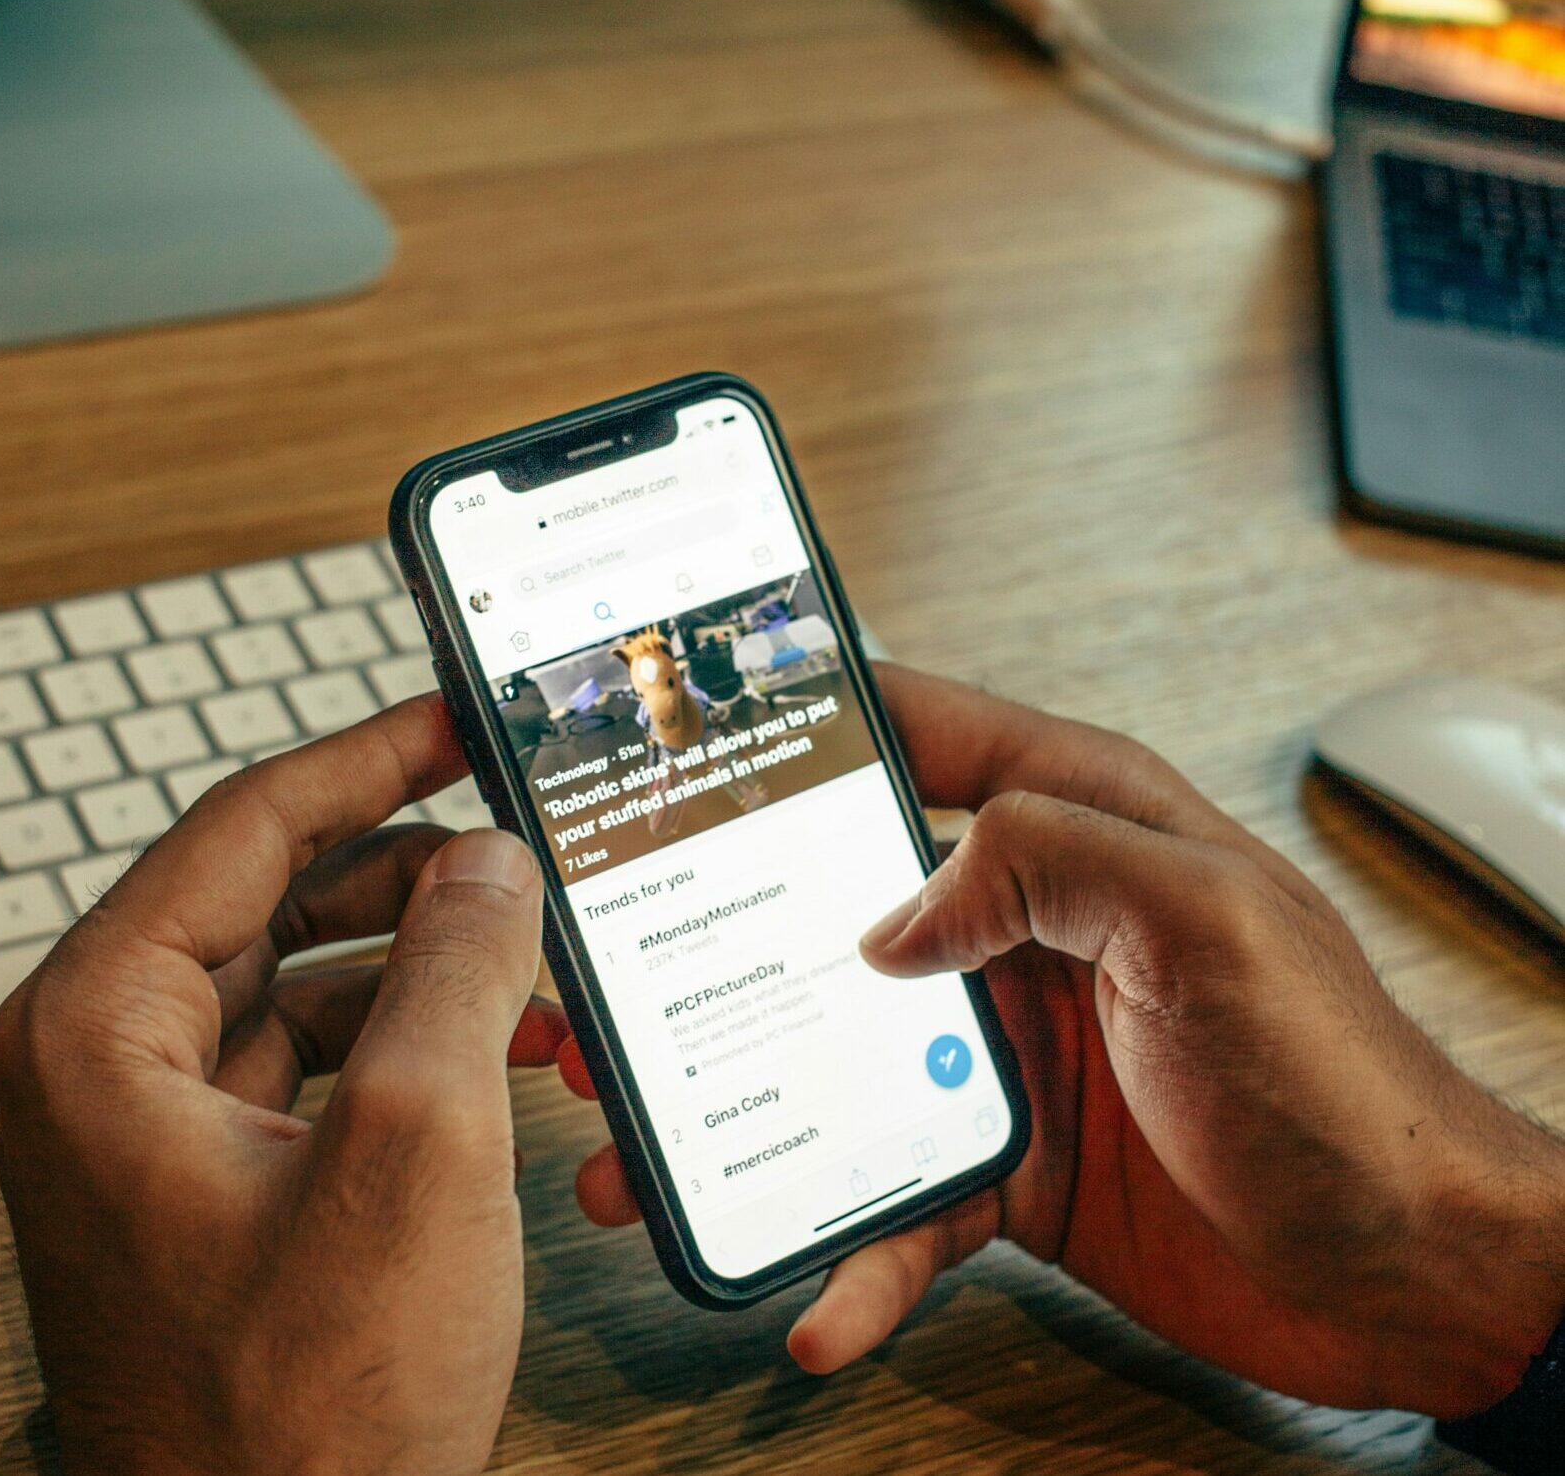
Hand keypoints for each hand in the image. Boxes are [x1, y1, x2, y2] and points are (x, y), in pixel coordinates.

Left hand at [0, 696, 563, 1475]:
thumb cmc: (306, 1418)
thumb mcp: (418, 1150)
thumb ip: (458, 969)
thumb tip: (491, 864)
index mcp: (106, 1031)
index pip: (245, 826)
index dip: (367, 757)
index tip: (453, 718)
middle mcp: (114, 1065)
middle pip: (280, 895)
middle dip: (416, 871)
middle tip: (520, 843)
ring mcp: (165, 1126)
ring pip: (312, 975)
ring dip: (429, 960)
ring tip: (536, 962)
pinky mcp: (224, 1178)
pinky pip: (325, 1056)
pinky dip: (416, 1037)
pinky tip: (505, 1050)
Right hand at [569, 666, 1564, 1415]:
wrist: (1411, 1274)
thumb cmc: (1343, 1080)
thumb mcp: (1204, 923)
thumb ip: (1049, 860)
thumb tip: (896, 910)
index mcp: (1077, 830)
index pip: (919, 737)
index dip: (810, 726)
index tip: (694, 743)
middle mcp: (1028, 928)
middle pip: (838, 913)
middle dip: (716, 946)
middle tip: (610, 983)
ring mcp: (1011, 1049)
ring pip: (839, 1060)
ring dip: (743, 1107)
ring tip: (648, 1150)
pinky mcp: (1014, 1161)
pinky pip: (904, 1197)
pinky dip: (854, 1249)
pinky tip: (820, 1295)